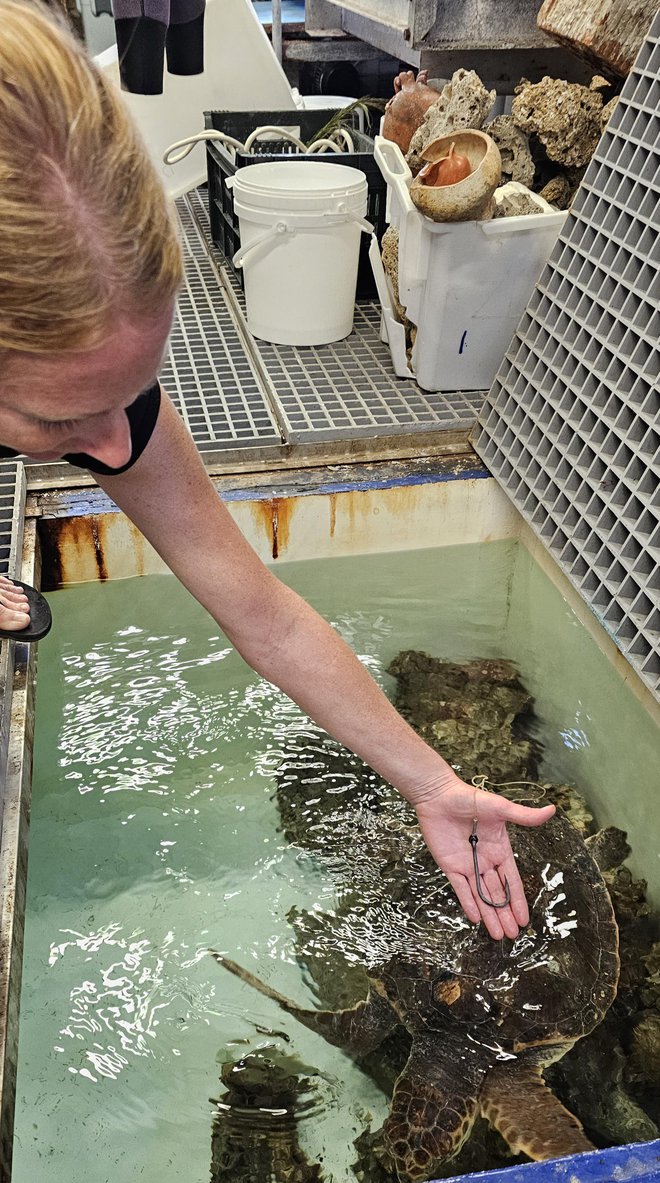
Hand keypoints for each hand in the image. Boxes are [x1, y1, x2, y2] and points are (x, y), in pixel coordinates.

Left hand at [413, 778, 554, 939]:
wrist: (438, 795)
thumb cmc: (469, 798)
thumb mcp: (499, 808)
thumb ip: (523, 816)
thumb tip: (551, 810)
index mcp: (499, 849)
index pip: (511, 880)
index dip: (518, 900)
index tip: (525, 919)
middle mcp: (485, 861)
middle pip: (497, 893)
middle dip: (505, 914)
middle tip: (513, 935)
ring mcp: (467, 865)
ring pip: (481, 895)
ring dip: (489, 914)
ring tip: (498, 935)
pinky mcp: (449, 866)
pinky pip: (460, 888)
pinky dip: (468, 903)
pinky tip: (476, 919)